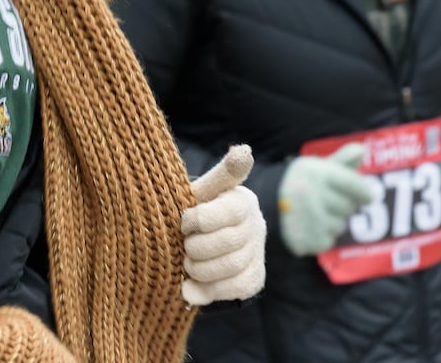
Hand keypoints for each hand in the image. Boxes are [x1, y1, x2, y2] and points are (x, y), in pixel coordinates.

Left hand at [181, 144, 266, 305]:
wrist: (201, 240)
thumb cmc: (197, 209)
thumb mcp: (201, 191)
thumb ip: (220, 175)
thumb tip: (244, 151)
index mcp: (243, 201)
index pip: (228, 211)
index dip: (199, 220)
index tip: (183, 222)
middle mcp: (256, 225)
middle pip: (228, 243)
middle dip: (196, 248)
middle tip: (183, 246)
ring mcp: (257, 253)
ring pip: (230, 268)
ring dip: (200, 270)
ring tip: (186, 264)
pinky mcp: (254, 279)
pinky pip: (234, 289)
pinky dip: (209, 290)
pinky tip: (193, 284)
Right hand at [277, 142, 372, 256]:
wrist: (263, 206)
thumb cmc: (296, 183)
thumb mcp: (315, 167)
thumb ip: (340, 161)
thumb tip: (362, 149)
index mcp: (315, 173)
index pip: (356, 186)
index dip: (364, 193)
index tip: (368, 197)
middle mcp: (309, 193)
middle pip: (349, 207)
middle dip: (342, 206)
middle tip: (324, 201)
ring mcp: (306, 217)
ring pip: (339, 225)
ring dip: (331, 222)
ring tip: (312, 213)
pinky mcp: (304, 239)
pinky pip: (328, 240)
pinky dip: (321, 236)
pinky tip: (308, 227)